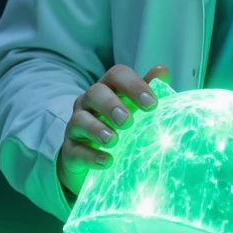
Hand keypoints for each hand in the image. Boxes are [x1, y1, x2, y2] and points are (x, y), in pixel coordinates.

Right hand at [56, 63, 169, 199]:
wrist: (92, 156)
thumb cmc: (118, 124)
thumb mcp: (134, 107)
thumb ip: (148, 90)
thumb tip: (161, 71)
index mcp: (108, 88)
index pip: (117, 75)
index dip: (134, 85)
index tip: (152, 104)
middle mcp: (89, 102)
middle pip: (95, 93)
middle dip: (111, 105)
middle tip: (128, 121)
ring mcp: (76, 125)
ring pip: (80, 119)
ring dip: (97, 129)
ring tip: (114, 140)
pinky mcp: (71, 149)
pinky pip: (75, 149)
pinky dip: (91, 155)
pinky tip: (106, 161)